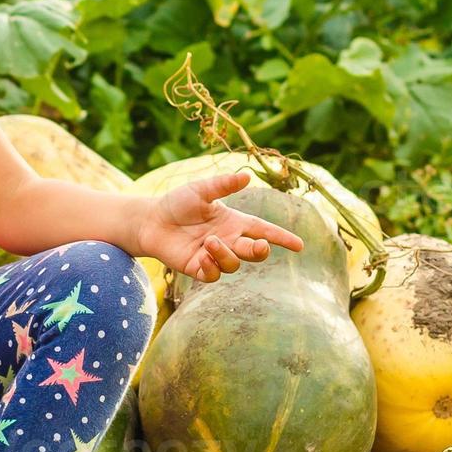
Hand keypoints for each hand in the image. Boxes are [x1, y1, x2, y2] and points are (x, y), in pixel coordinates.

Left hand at [136, 172, 306, 283]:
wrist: (151, 220)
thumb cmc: (178, 203)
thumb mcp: (201, 190)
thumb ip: (223, 185)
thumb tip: (246, 176)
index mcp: (235, 222)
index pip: (264, 230)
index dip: (282, 238)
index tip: (300, 245)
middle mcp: (229, 240)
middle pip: (255, 251)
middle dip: (261, 250)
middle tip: (259, 246)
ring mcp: (215, 256)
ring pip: (234, 264)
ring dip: (226, 254)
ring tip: (208, 241)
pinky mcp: (199, 268)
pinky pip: (213, 275)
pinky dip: (212, 267)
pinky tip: (202, 256)